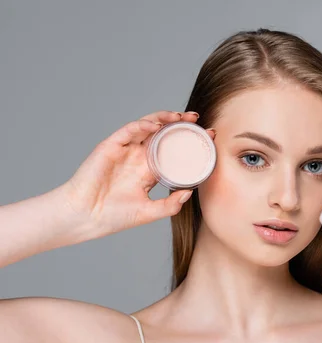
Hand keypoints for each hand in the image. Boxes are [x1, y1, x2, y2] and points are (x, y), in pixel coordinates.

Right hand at [59, 110, 212, 237]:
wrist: (85, 218)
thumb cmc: (113, 216)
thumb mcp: (149, 212)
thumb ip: (170, 204)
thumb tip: (190, 192)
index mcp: (148, 170)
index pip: (172, 150)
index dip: (188, 142)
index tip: (207, 137)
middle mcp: (138, 157)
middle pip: (163, 134)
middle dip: (180, 124)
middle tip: (197, 119)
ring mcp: (125, 150)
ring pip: (147, 126)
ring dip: (164, 118)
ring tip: (180, 116)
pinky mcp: (110, 146)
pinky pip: (128, 130)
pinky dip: (142, 124)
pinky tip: (156, 125)